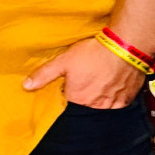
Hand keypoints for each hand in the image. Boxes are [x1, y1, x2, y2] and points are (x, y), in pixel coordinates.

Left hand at [22, 36, 144, 107]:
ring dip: (100, 92)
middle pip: (85, 102)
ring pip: (102, 102)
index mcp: (78, 99)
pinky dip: (115, 93)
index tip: (73, 77)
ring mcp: (114, 104)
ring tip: (100, 75)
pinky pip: (118, 101)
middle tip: (88, 74)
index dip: (69, 87)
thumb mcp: (63, 61)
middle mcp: (96, 106)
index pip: (68, 99)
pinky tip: (113, 79)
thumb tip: (26, 86)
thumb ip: (44, 75)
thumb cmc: (93, 53)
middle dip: (85, 90)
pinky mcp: (128, 100)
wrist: (125, 48)